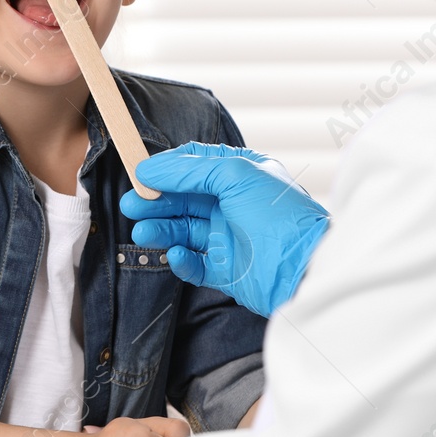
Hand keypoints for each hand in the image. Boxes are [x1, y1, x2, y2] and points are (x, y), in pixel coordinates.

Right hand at [119, 141, 329, 316]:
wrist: (304, 269)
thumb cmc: (278, 216)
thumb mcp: (235, 175)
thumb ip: (189, 169)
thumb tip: (149, 168)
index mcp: (242, 175)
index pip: (195, 166)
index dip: (167, 170)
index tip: (141, 175)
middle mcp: (235, 204)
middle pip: (184, 199)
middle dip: (156, 201)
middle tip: (131, 205)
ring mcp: (230, 238)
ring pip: (184, 231)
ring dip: (161, 230)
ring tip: (141, 233)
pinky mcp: (227, 270)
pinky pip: (195, 264)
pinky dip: (181, 260)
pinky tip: (176, 254)